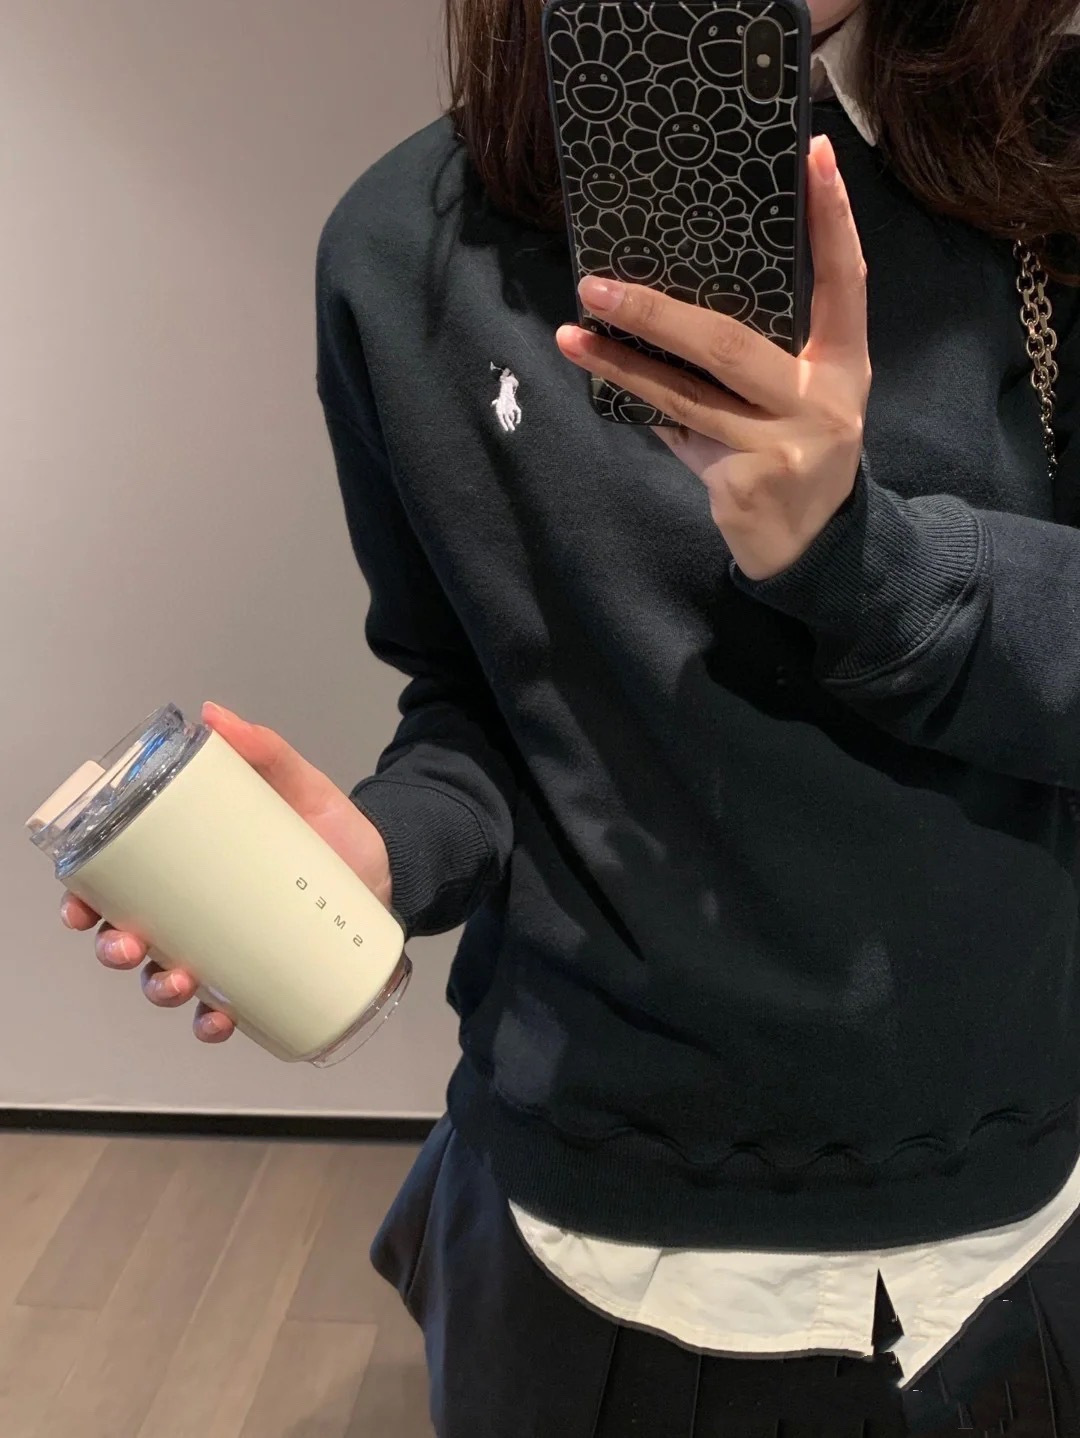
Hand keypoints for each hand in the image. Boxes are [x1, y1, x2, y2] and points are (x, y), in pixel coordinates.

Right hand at [60, 702, 391, 1044]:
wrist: (393, 866)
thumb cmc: (333, 827)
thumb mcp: (297, 783)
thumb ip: (261, 750)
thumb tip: (214, 716)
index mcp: (192, 868)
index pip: (120, 888)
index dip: (88, 902)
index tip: (82, 907)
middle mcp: (201, 913)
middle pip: (134, 939)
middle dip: (118, 949)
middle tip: (128, 945)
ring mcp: (230, 948)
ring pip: (173, 979)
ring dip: (161, 988)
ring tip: (178, 981)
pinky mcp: (266, 977)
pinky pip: (228, 1010)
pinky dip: (214, 1022)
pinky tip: (218, 1020)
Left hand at [556, 135, 870, 580]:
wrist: (811, 550)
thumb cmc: (795, 456)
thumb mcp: (795, 401)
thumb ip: (753, 361)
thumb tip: (669, 306)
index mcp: (843, 365)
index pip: (845, 279)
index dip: (832, 219)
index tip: (816, 155)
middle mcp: (820, 400)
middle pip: (729, 342)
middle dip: (655, 312)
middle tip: (595, 283)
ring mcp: (783, 445)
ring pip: (686, 393)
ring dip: (621, 362)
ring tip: (572, 333)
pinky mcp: (746, 481)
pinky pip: (676, 432)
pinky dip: (639, 407)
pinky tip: (599, 379)